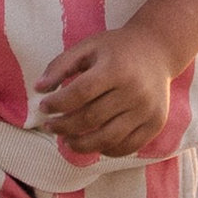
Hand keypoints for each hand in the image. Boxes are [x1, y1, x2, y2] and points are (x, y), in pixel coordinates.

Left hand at [36, 27, 174, 158]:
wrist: (159, 50)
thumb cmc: (117, 49)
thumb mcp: (88, 47)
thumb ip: (61, 65)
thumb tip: (39, 89)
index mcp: (117, 68)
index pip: (81, 93)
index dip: (58, 104)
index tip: (43, 107)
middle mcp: (135, 91)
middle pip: (91, 118)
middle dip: (64, 126)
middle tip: (49, 126)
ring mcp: (147, 109)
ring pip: (108, 138)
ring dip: (81, 144)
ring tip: (66, 140)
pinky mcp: (156, 123)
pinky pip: (128, 146)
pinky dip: (106, 150)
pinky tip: (93, 143)